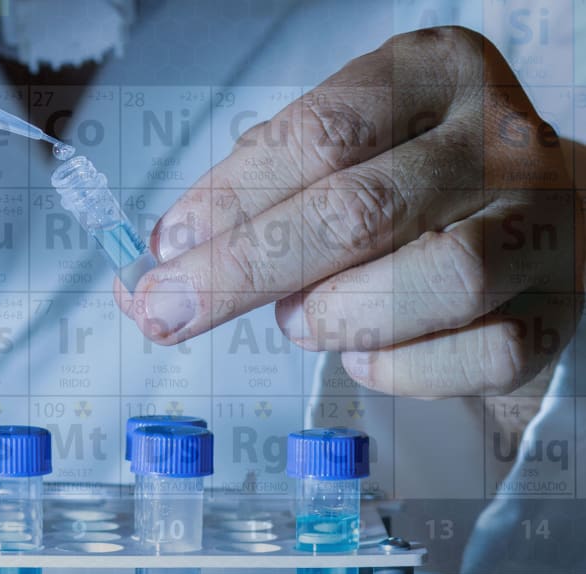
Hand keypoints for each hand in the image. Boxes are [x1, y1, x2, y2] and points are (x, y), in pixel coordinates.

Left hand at [118, 27, 581, 398]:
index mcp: (432, 75)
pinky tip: (362, 350)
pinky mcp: (560, 307)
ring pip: (441, 278)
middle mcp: (497, 141)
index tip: (166, 250)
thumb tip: (159, 263)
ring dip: (338, 313)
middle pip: (363, 210)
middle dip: (245, 271)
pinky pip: (483, 354)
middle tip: (172, 309)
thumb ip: (256, 193)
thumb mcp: (338, 152)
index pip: (320, 134)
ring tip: (298, 320)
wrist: (533, 207)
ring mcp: (544, 223)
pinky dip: (401, 367)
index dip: (231, 199)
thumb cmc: (407, 179)